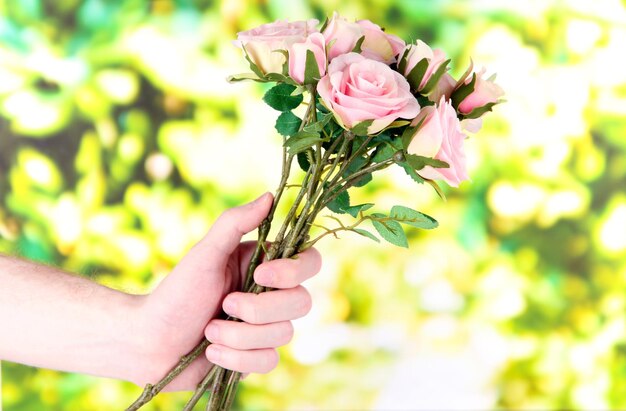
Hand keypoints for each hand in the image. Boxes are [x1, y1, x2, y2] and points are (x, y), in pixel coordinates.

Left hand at [133, 193, 321, 390]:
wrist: (149, 342)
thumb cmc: (175, 294)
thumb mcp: (203, 254)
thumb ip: (234, 223)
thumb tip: (270, 196)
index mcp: (265, 265)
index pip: (310, 262)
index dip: (295, 271)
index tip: (261, 273)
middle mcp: (272, 296)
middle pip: (302, 302)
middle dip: (260, 309)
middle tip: (225, 305)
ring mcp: (266, 328)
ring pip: (284, 334)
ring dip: (240, 335)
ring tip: (209, 332)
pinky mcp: (257, 357)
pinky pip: (269, 361)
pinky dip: (237, 358)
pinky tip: (212, 352)